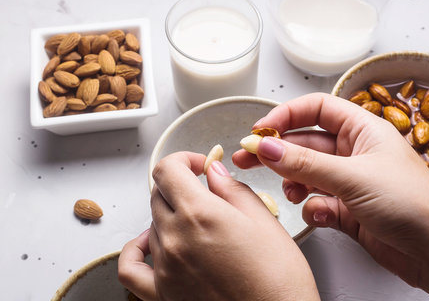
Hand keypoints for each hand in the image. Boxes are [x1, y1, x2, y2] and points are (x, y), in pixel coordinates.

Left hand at [119, 152, 318, 300]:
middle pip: (159, 194)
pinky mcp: (162, 293)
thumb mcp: (264, 221)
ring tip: (199, 222)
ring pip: (153, 223)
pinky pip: (132, 266)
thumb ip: (233, 189)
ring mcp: (165, 267)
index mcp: (200, 214)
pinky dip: (136, 247)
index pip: (167, 169)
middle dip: (181, 185)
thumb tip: (214, 172)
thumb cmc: (278, 279)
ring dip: (171, 214)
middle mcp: (175, 238)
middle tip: (206, 192)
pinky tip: (151, 241)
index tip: (201, 166)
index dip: (184, 159)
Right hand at [233, 93, 428, 286]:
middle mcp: (356, 152)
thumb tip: (265, 145)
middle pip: (306, 143)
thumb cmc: (412, 204)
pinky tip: (319, 214)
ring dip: (295, 182)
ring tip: (290, 192)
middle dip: (278, 151)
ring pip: (309, 174)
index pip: (318, 109)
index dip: (287, 115)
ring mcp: (352, 182)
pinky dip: (313, 208)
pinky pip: (319, 202)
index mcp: (364, 130)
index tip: (261, 129)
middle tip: (247, 158)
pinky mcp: (351, 210)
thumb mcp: (353, 177)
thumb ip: (305, 163)